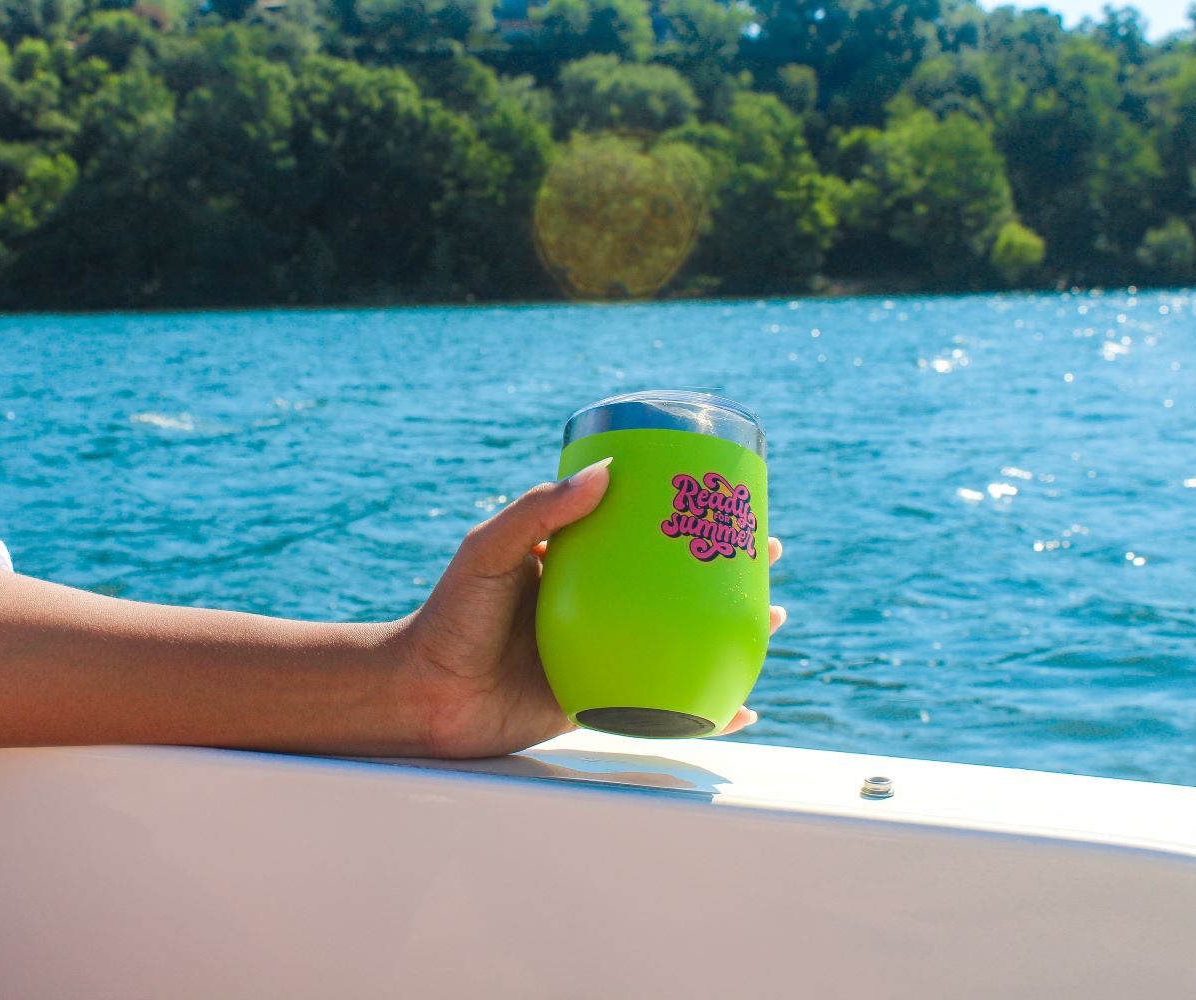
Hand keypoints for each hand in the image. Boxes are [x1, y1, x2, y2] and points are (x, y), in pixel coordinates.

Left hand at [396, 461, 787, 758]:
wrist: (421, 696)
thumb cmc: (448, 616)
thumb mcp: (487, 550)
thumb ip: (537, 511)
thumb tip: (605, 473)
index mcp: (574, 565)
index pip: (642, 533)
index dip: (686, 518)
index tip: (728, 502)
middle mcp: (595, 608)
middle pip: (675, 584)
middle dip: (727, 572)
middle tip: (767, 558)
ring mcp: (601, 655)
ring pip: (681, 641)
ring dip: (731, 634)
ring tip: (773, 620)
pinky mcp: (598, 703)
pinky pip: (663, 706)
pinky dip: (704, 709)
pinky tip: (741, 708)